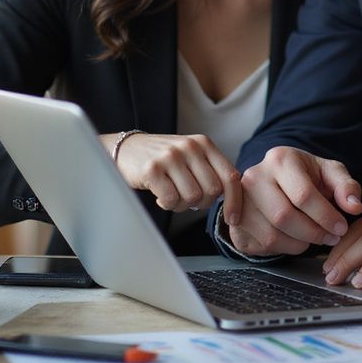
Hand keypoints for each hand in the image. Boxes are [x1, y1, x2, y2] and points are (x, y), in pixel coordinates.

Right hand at [103, 132, 240, 217]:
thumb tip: (233, 200)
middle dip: (202, 203)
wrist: (127, 149)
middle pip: (212, 191)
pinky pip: (171, 200)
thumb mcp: (192, 156)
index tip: (233, 219)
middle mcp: (190, 147)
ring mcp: (171, 156)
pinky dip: (167, 205)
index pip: (230, 176)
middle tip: (187, 197)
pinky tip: (160, 194)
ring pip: (192, 197)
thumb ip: (211, 171)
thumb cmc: (165, 159)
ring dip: (182, 204)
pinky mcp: (152, 169)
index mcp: (204, 144)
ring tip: (172, 194)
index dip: (234, 201)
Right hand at [225, 147, 361, 256]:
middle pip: (284, 217)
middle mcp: (254, 177)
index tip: (341, 228)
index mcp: (280, 159)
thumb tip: (354, 206)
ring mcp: (240, 201)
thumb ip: (346, 186)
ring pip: (272, 235)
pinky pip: (261, 246)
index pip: (303, 195)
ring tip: (314, 237)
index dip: (326, 216)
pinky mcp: (235, 223)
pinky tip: (295, 238)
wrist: (277, 180)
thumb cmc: (307, 177)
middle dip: (314, 233)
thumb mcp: (330, 173)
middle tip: (331, 237)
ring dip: (300, 244)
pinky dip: (284, 248)